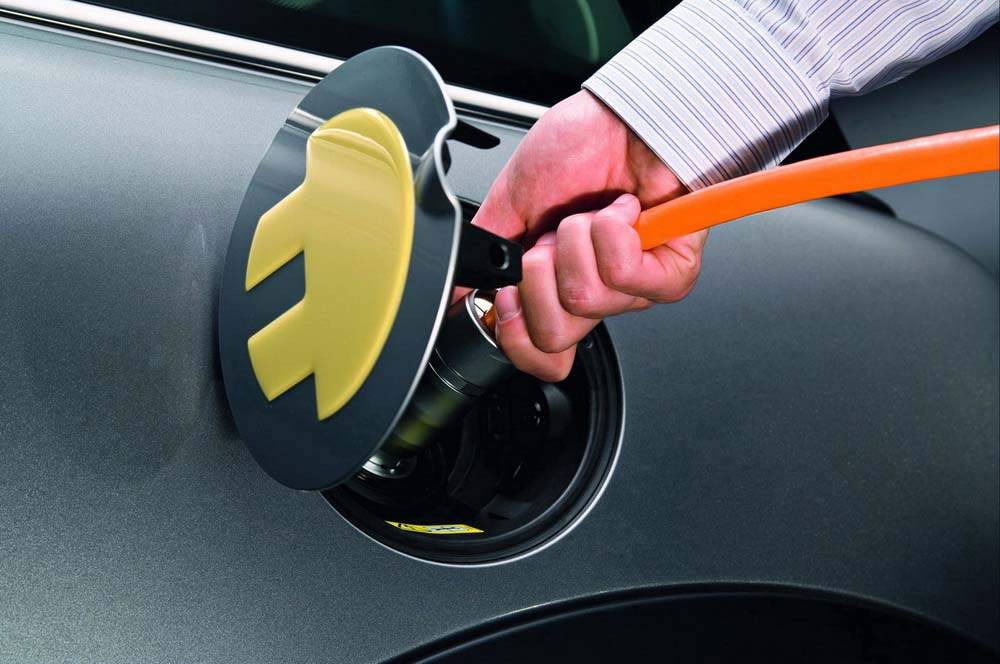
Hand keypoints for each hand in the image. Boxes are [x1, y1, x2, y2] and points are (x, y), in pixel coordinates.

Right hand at [472, 90, 706, 379]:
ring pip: (586, 299)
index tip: (509, 295)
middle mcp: (597, 297)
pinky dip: (612, 232)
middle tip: (551, 238)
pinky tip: (620, 210)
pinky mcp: (671, 271)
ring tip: (589, 214)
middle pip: (556, 335)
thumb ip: (484, 251)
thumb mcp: (513, 200)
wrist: (624, 115)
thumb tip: (453, 291)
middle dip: (540, 275)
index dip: (517, 335)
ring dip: (576, 240)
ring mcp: (634, 289)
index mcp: (558, 288)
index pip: (542, 355)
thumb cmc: (580, 148)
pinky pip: (624, 275)